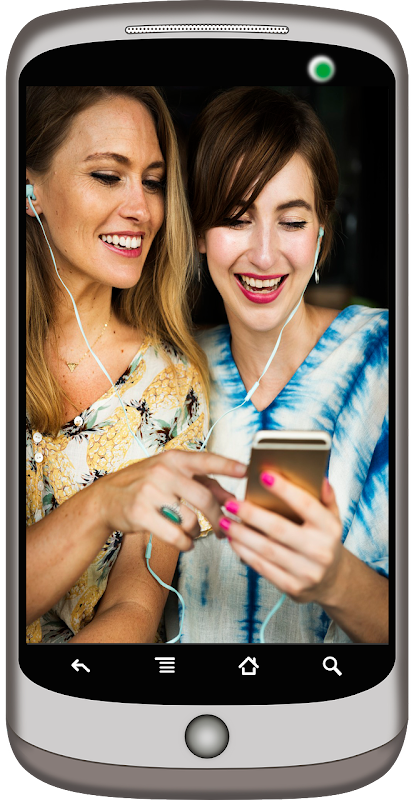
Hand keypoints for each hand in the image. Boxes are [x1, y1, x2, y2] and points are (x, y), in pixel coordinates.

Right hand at [96, 450, 245, 551]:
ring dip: (198, 532)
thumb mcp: (172, 476)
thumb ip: (203, 484)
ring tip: (193, 533)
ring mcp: (150, 492)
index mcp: (174, 459)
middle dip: (218, 516)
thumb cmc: (145, 485)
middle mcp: (163, 471)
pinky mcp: (141, 513)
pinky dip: (186, 543)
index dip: (227, 465)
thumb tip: (232, 499)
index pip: (205, 460)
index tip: (246, 470)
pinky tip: (185, 543)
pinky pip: (175, 535)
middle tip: (224, 528)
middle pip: (204, 497)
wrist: (105, 499)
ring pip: (190, 520)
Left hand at [219, 471, 343, 604]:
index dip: (285, 490)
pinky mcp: (292, 587)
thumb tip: (318, 476)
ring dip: (241, 534)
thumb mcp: (332, 517)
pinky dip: (244, 552)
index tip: (264, 475)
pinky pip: (263, 567)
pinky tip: (233, 540)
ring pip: (266, 550)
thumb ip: (325, 496)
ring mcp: (307, 571)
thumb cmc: (324, 540)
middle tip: (231, 503)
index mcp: (330, 528)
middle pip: (279, 529)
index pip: (306, 505)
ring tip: (225, 521)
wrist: (332, 580)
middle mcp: (320, 551)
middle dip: (251, 514)